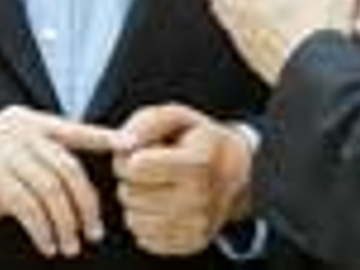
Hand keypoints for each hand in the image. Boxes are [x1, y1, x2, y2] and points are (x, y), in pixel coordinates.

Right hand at [0, 105, 129, 257]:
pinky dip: (43, 230)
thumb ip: (35, 163)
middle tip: (93, 231)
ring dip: (66, 223)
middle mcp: (19, 130)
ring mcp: (5, 150)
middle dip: (86, 203)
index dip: (103, 137)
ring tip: (70, 245)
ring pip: (53, 190)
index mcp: (26, 122)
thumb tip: (70, 190)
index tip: (130, 146)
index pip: (73, 129)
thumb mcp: (4, 158)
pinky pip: (30, 207)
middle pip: (69, 167)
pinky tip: (47, 244)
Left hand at [112, 104, 253, 255]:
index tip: (138, 154)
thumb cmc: (202, 141)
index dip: (127, 158)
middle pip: (130, 195)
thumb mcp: (178, 116)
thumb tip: (122, 143)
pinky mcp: (192, 243)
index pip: (135, 168)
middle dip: (130, 181)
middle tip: (148, 172)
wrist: (238, 171)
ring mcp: (198, 224)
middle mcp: (200, 198)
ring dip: (137, 203)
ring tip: (155, 188)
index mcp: (197, 163)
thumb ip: (146, 123)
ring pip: (134, 220)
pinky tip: (161, 207)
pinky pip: (145, 239)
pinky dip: (147, 223)